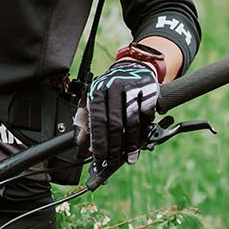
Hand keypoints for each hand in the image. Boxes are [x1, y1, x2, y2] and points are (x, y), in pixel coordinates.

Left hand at [84, 59, 159, 182]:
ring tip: (129, 158)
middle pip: (115, 123)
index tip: (99, 156)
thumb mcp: (94, 98)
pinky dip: (144, 131)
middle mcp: (114, 87)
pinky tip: (141, 142)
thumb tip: (79, 141)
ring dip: (131, 144)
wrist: (134, 67)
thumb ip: (85, 119)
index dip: (99, 140)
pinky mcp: (149, 90)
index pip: (97, 119)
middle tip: (113, 161)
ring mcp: (133, 88)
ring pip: (132, 122)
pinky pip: (147, 116)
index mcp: (98, 90)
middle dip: (114, 146)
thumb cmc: (111, 88)